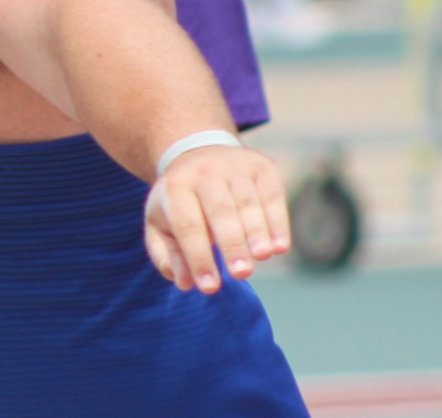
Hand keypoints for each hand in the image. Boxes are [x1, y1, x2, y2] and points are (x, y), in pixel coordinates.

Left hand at [143, 145, 290, 292]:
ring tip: (261, 256)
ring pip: (248, 203)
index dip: (198, 257)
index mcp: (175, 187)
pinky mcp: (263, 168)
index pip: (187, 225)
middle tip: (241, 274)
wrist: (200, 153)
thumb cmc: (180, 201)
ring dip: (257, 231)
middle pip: (220, 211)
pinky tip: (280, 247)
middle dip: (231, 243)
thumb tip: (184, 283)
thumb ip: (167, 255)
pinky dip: (277, 222)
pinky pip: (272, 196)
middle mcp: (206, 172)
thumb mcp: (161, 223)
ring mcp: (236, 167)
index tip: (209, 287)